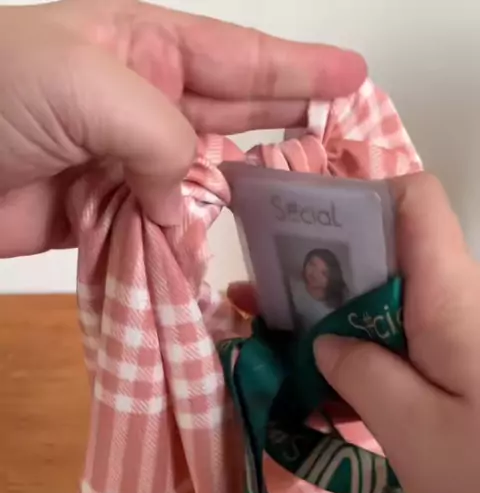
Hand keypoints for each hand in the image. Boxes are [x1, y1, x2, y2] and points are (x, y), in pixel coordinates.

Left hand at [0, 0, 365, 257]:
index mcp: (137, 46)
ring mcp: (115, 164)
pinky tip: (222, 252)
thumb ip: (161, 136)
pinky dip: (184, 246)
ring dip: (238, 200)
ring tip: (297, 211)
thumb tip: (182, 202)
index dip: (295, 69)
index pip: (235, 56)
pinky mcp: (93, 219)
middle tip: (342, 150)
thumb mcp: (92, 83)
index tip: (351, 78)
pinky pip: (155, 233)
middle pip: (225, 118)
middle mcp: (134, 101)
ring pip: (194, 184)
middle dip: (282, 130)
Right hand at [229, 174, 479, 492]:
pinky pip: (398, 344)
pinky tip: (317, 388)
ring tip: (270, 342)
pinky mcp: (454, 370)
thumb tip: (326, 341)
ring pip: (385, 302)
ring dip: (330, 318)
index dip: (355, 200)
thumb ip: (363, 376)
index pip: (413, 204)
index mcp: (448, 300)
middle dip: (319, 268)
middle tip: (258, 299)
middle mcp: (454, 305)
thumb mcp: (414, 430)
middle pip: (386, 253)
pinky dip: (356, 357)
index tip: (295, 235)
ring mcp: (455, 339)